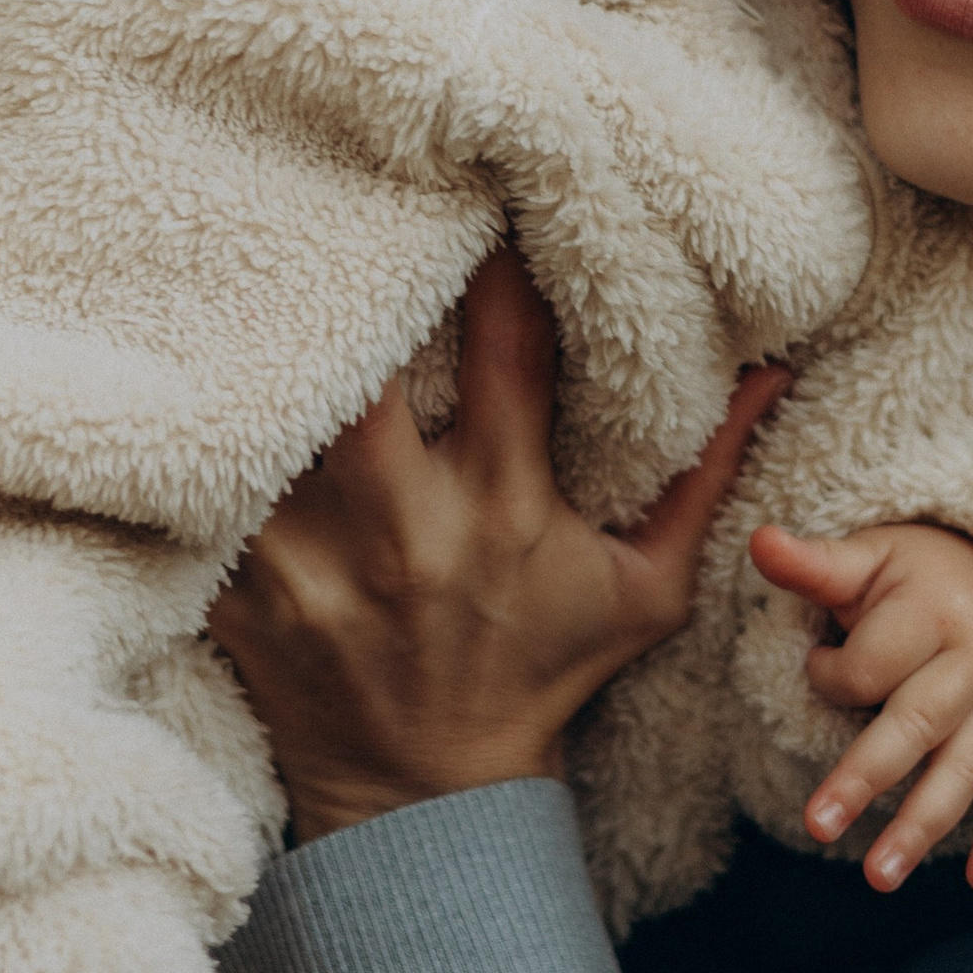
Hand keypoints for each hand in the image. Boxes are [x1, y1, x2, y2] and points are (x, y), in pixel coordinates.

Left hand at [208, 244, 787, 840]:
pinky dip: (206, 431)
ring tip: (254, 258)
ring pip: (271, 419)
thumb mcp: (644, 588)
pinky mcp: (243, 592)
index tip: (486, 176)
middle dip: (354, 285)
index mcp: (504, 505)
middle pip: (360, 369)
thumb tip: (772, 367)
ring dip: (267, 347)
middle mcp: (406, 527)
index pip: (508, 346)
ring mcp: (312, 563)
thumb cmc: (543, 672)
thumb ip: (703, 475)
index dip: (499, 256)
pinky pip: (207, 488)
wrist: (429, 797)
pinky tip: (200, 360)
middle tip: (341, 196)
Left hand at [750, 520, 972, 897]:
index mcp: (934, 613)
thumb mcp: (868, 557)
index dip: (831, 675)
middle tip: (815, 826)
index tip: (817, 663)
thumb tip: (759, 539)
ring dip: (922, 825)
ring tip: (880, 876)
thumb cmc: (915, 574)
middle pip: (916, 724)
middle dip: (864, 777)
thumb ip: (813, 563)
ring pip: (963, 770)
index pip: (872, 667)